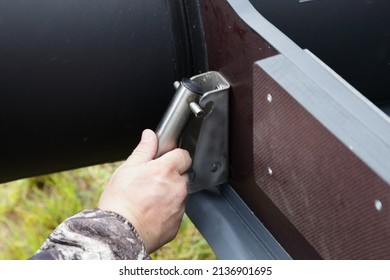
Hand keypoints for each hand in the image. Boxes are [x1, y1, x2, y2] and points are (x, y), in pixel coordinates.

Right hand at [98, 129, 191, 252]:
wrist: (120, 233)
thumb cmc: (120, 201)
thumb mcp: (128, 169)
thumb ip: (144, 150)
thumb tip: (150, 135)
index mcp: (166, 170)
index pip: (184, 155)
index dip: (174, 156)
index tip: (165, 160)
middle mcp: (177, 187)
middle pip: (183, 175)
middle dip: (172, 176)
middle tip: (152, 181)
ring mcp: (179, 206)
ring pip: (180, 194)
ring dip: (170, 193)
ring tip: (149, 199)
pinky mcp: (177, 223)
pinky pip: (176, 211)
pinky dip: (168, 210)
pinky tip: (152, 212)